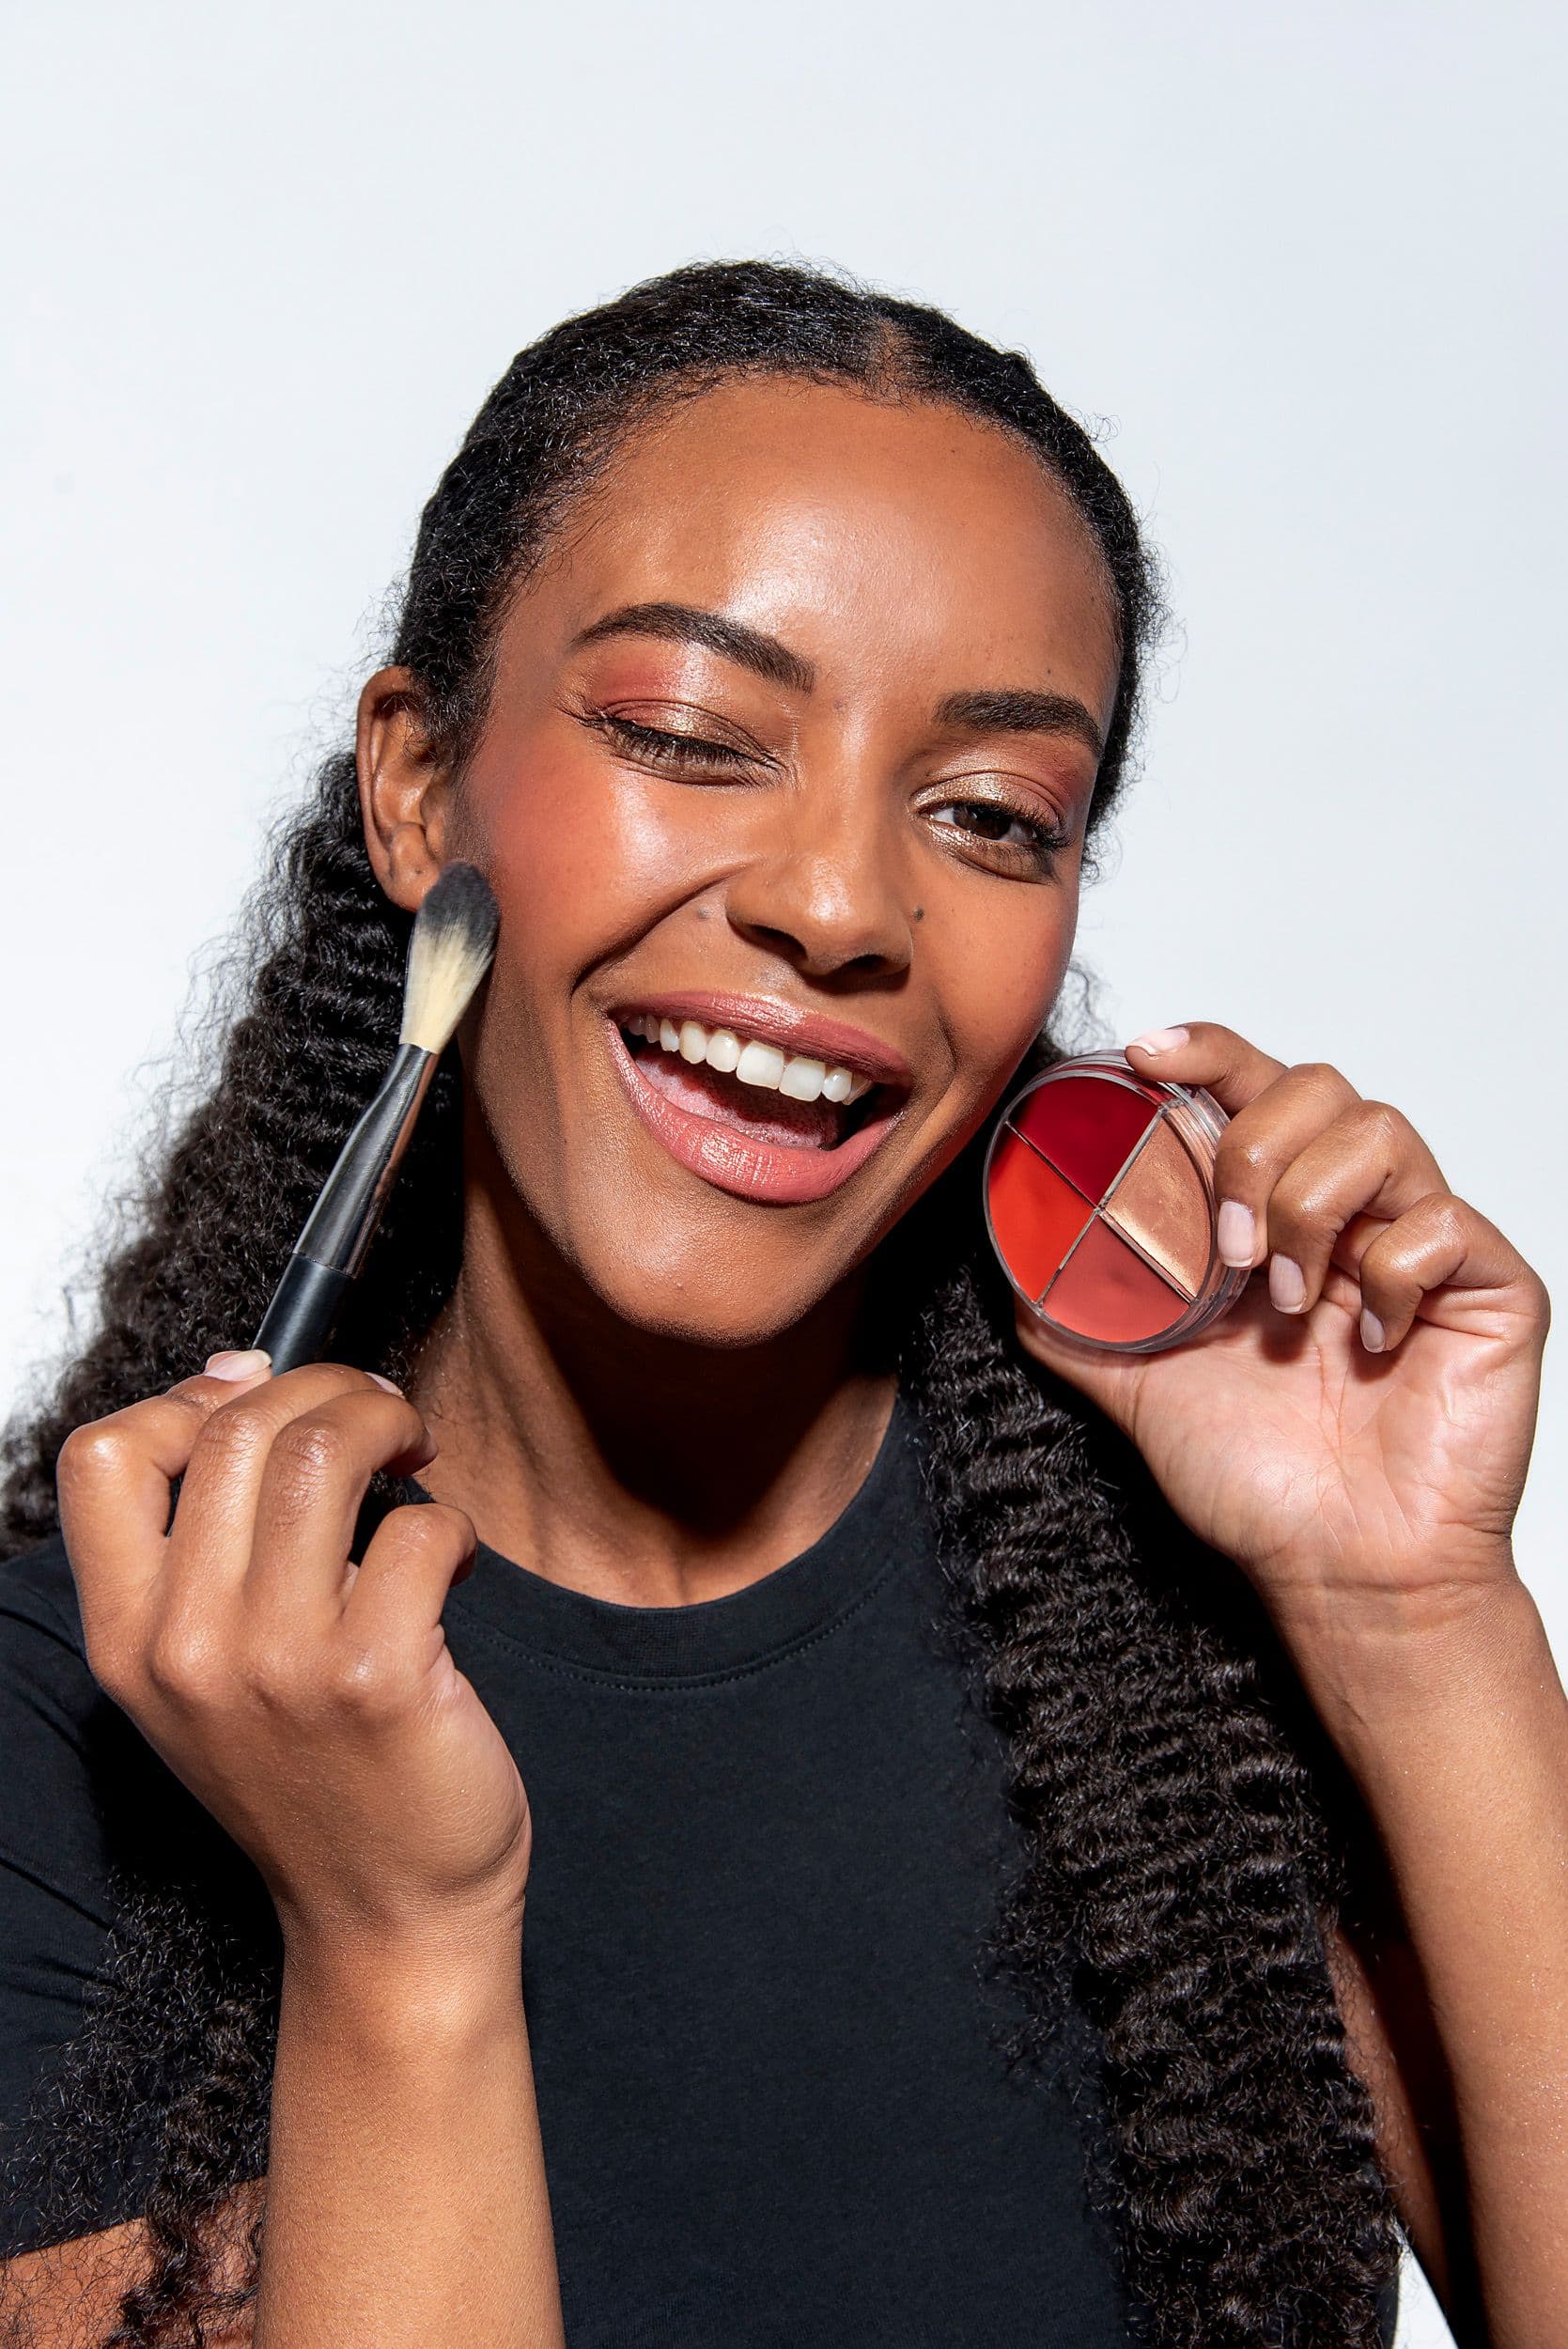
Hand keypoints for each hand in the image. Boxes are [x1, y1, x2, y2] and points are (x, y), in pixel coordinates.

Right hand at [56, 1354, 529, 1957]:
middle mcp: (188, 1650)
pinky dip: (453, 1524)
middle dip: (327, 1388)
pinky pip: (420, 1529)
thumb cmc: (315, 1778)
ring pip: (323, 1453)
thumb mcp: (208, 1672)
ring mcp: (281, 1667)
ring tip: (415, 1457)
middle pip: (233, 1429)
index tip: (263, 1398)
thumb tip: (234, 1378)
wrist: (388, 1918)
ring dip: (389, 1425)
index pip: (103, 1456)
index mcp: (129, 1641)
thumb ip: (203, 1543)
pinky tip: (453, 1562)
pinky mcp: (380, 1679)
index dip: (189, 1398)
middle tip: (379, 1413)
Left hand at [1010, 1024, 1549, 1643]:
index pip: (1249, 1087)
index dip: (1204, 1050)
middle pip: (1316, 1084)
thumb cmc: (1258, 1481)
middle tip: (1224, 1251)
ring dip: (1311, 1208)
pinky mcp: (1491, 1288)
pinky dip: (1389, 1273)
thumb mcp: (1134, 1383)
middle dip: (1251, 1150)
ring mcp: (1422, 1244)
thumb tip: (1011, 1260)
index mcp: (1272, 1214)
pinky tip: (1365, 1342)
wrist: (1336, 1571)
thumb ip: (1076, 1314)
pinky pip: (1443, 1222)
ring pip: (1379, 1131)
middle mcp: (1351, 1212)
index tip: (1142, 1057)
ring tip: (1285, 1303)